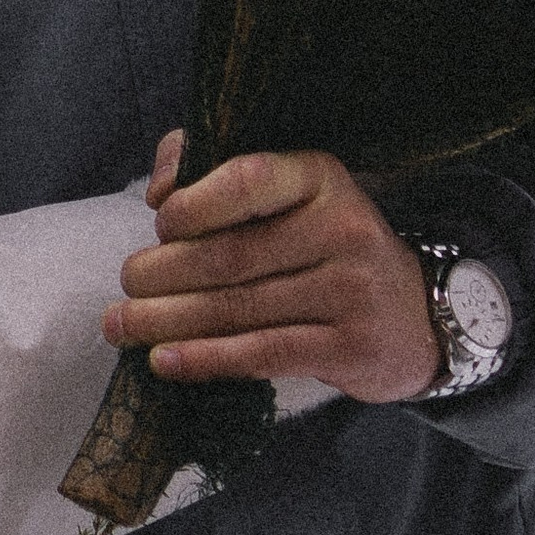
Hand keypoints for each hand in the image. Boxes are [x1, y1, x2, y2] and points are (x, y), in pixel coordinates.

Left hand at [102, 132, 439, 403]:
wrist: (414, 314)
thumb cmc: (328, 244)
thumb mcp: (293, 193)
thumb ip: (219, 173)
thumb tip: (159, 189)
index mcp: (320, 176)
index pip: (250, 179)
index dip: (195, 203)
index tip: (160, 223)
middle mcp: (341, 228)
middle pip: (234, 255)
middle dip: (165, 273)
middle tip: (125, 283)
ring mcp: (350, 292)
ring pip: (240, 309)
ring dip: (169, 320)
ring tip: (121, 324)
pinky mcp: (349, 348)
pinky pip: (263, 353)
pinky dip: (206, 359)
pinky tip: (164, 361)